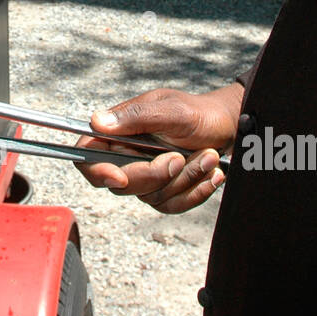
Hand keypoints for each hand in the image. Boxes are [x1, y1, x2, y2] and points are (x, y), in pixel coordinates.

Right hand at [76, 84, 242, 213]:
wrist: (228, 127)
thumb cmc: (199, 113)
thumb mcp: (171, 110)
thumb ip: (135, 117)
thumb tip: (97, 121)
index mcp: (120, 131)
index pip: (88, 154)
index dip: (95, 169)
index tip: (119, 176)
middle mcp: (127, 155)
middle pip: (121, 183)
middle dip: (154, 174)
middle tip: (180, 157)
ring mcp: (145, 175)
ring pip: (151, 196)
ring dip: (185, 179)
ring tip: (209, 156)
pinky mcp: (164, 191)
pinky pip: (171, 205)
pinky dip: (195, 192)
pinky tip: (212, 174)